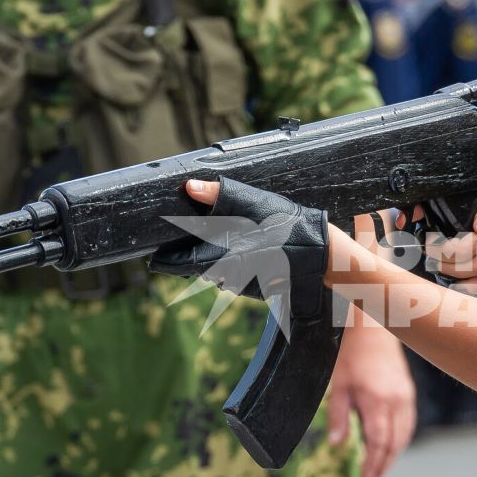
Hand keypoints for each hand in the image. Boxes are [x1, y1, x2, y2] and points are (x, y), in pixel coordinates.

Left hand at [156, 178, 329, 316]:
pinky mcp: (253, 289)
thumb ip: (220, 196)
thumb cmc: (287, 227)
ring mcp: (240, 285)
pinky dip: (232, 264)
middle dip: (191, 255)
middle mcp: (227, 276)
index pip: (179, 265)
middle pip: (195, 268)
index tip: (156, 255)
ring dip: (213, 259)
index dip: (166, 260)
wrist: (320, 255)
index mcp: (221, 256)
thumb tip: (189, 187)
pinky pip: (232, 276)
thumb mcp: (254, 203)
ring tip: (226, 240)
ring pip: (214, 272)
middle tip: (191, 238)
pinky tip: (246, 249)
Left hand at [329, 321, 415, 476]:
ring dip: (393, 456)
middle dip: (384, 466)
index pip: (379, 442)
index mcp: (377, 400)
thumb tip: (337, 445)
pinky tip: (390, 448)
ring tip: (380, 470)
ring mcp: (406, 397)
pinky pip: (408, 424)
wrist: (374, 330)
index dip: (373, 464)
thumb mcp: (338, 385)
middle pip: (394, 444)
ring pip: (404, 436)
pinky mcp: (408, 394)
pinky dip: (400, 441)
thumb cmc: (352, 355)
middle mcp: (396, 401)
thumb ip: (338, 415)